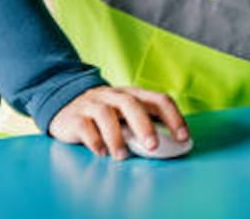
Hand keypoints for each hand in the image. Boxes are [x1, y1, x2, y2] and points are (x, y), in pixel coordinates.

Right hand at [48, 85, 188, 159]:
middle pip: (132, 104)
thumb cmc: (107, 115)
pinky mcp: (74, 117)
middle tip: (153, 146)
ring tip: (122, 156)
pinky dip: (95, 141)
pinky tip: (102, 153)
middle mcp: (114, 95)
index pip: (159, 99)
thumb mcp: (127, 115)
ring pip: (106, 115)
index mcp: (134, 94)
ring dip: (116, 137)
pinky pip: (84, 126)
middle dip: (145, 126)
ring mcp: (93, 104)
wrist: (66, 106)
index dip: (174, 117)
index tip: (183, 137)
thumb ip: (145, 124)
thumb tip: (171, 145)